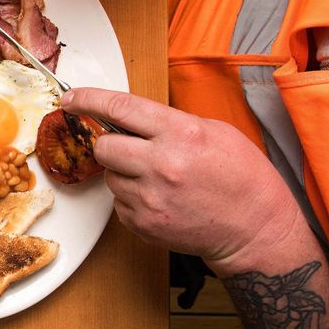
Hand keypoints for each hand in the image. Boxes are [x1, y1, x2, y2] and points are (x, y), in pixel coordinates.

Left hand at [61, 88, 299, 267]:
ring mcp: (149, 198)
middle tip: (129, 148)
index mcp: (180, 134)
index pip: (120, 107)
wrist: (256, 230)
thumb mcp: (215, 131)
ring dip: (124, 173)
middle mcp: (161, 165)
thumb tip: (128, 117)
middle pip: (103, 146)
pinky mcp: (142, 223)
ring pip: (109, 176)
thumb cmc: (242, 178)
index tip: (72, 98)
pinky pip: (119, 202)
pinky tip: (161, 199)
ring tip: (158, 179)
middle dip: (109, 143)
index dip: (88, 99)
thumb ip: (169, 122)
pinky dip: (133, 198)